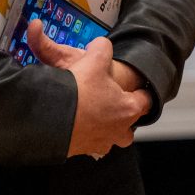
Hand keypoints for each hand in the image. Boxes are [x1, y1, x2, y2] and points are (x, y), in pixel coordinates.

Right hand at [27, 22, 148, 158]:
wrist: (48, 119)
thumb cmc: (78, 93)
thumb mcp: (94, 60)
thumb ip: (103, 48)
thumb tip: (101, 45)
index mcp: (127, 109)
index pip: (145, 101)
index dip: (142, 91)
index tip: (139, 87)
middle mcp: (116, 131)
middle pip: (128, 124)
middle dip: (123, 113)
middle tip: (113, 101)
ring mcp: (98, 143)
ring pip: (109, 136)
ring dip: (103, 125)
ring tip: (92, 111)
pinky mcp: (79, 149)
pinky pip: (88, 142)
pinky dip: (84, 132)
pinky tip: (74, 120)